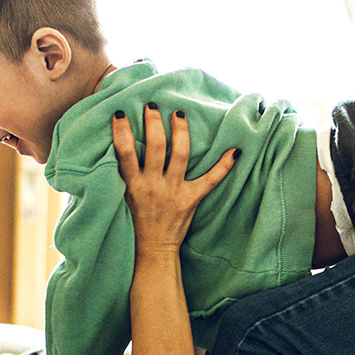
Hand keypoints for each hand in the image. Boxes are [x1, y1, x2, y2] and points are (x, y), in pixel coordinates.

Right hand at [113, 104, 236, 254]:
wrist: (153, 248)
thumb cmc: (136, 219)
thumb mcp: (125, 195)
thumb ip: (127, 173)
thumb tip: (123, 143)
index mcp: (133, 184)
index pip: (124, 153)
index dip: (121, 132)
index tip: (120, 114)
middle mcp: (153, 185)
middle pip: (155, 146)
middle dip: (154, 122)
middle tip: (152, 106)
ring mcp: (174, 191)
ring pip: (180, 154)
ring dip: (181, 131)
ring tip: (178, 115)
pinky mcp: (191, 199)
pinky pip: (211, 180)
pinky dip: (224, 166)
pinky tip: (235, 151)